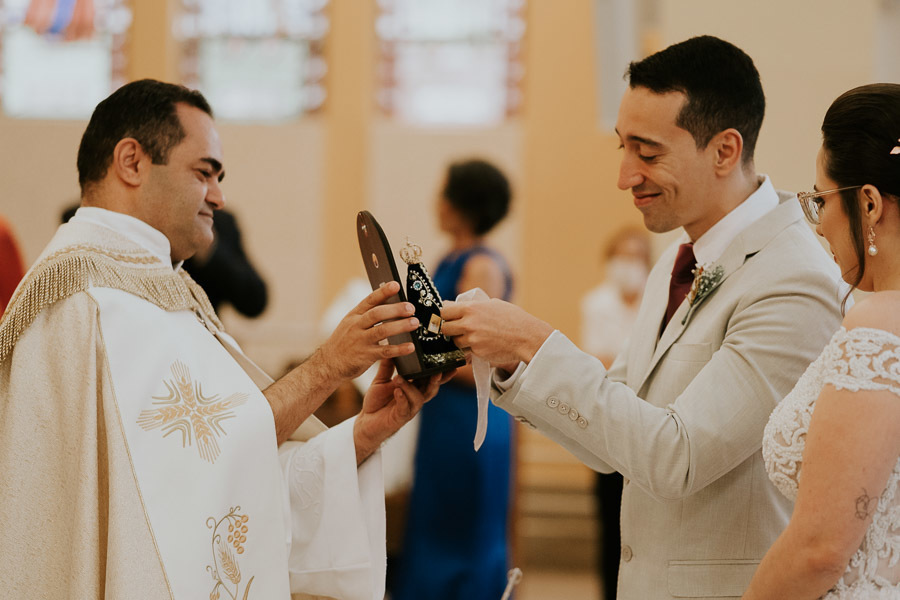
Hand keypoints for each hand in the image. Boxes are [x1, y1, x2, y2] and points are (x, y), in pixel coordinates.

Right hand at [316, 281, 417, 381]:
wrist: (328, 364)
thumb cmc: (344, 342)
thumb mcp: (351, 323)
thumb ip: (368, 314)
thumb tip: (391, 304)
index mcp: (354, 315)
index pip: (370, 300)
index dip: (383, 291)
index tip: (396, 285)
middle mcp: (356, 326)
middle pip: (377, 314)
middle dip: (396, 309)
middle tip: (411, 308)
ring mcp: (360, 341)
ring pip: (382, 331)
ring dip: (400, 326)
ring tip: (414, 323)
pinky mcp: (365, 356)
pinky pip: (385, 352)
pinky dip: (399, 349)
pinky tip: (410, 347)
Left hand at [353, 360, 450, 463]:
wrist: (365, 421)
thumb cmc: (377, 401)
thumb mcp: (381, 380)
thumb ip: (387, 366)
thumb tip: (390, 347)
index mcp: (414, 388)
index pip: (430, 378)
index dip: (441, 372)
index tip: (449, 363)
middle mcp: (415, 398)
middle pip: (431, 389)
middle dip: (436, 381)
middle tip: (437, 372)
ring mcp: (409, 408)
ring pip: (418, 398)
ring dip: (410, 387)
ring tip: (399, 378)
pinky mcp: (400, 417)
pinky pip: (404, 408)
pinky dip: (402, 398)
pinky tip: (397, 391)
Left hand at [440, 298, 554, 365]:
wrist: (527, 337)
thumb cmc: (514, 318)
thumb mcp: (493, 304)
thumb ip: (475, 306)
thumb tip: (460, 306)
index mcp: (471, 308)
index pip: (444, 311)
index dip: (445, 314)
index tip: (448, 316)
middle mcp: (468, 324)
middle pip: (444, 328)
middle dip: (449, 329)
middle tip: (456, 329)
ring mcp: (472, 339)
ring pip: (455, 342)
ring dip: (460, 340)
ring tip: (473, 337)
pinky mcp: (477, 352)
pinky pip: (466, 351)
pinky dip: (470, 349)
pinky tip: (481, 344)